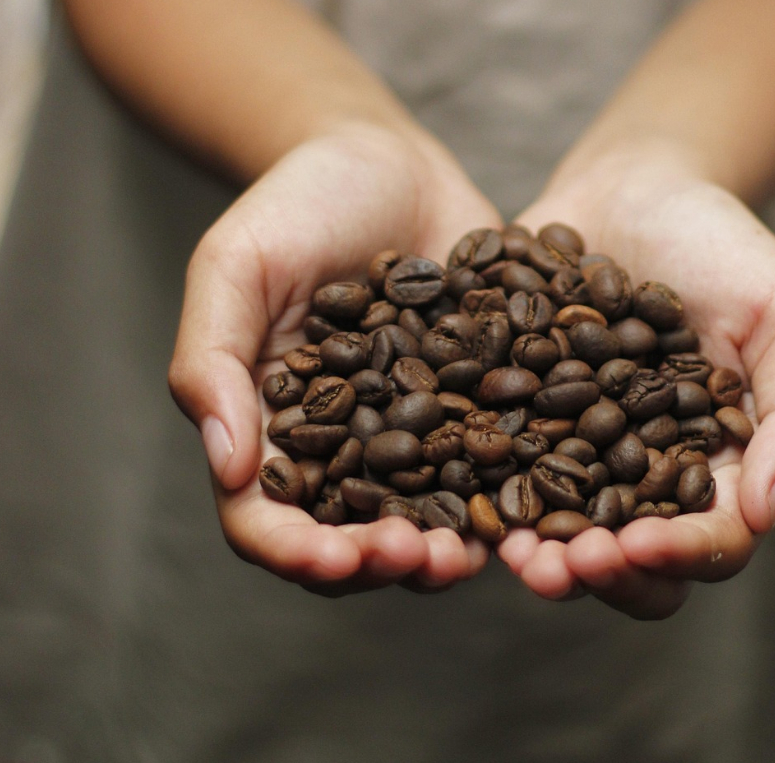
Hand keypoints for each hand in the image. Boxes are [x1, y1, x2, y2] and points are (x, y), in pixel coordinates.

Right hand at [168, 124, 501, 595]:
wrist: (385, 161)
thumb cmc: (295, 205)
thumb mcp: (236, 266)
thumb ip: (212, 357)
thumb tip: (226, 465)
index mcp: (272, 430)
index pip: (266, 520)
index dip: (295, 553)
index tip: (333, 562)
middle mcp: (343, 449)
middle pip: (352, 539)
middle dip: (382, 564)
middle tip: (421, 559)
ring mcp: (415, 436)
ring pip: (427, 521)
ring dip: (448, 552)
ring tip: (474, 554)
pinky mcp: (477, 411)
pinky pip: (494, 468)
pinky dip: (510, 498)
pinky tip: (536, 506)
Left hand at [499, 148, 774, 618]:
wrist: (635, 186)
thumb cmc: (722, 245)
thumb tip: (764, 510)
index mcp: (718, 465)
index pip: (712, 539)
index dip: (682, 555)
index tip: (642, 545)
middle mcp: (645, 475)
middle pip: (630, 559)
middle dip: (600, 574)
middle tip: (564, 568)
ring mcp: (577, 453)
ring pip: (560, 532)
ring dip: (538, 553)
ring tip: (513, 552)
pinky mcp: (520, 420)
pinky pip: (499, 470)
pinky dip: (483, 489)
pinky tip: (457, 488)